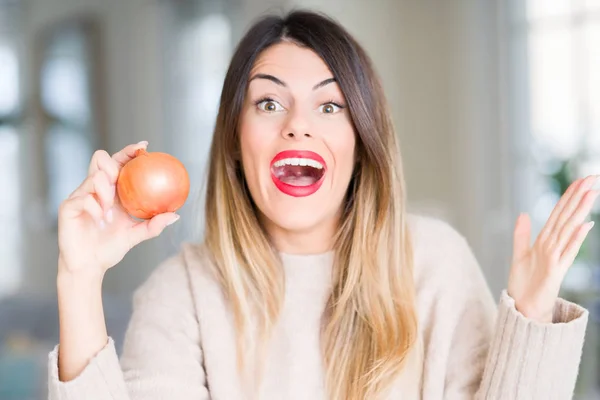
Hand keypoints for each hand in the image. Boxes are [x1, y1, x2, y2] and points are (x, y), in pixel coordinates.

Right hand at [57, 142, 179, 276]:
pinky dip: (96, 207)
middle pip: (100, 158)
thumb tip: (176, 215)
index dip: (129, 151)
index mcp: (111, 191)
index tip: (144, 147)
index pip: (118, 163)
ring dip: (106, 189)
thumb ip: (153, 225)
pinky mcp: (68, 207)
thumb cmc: (110, 248)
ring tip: (111, 207)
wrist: (89, 266)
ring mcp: (80, 196)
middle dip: (113, 161)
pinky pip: (83, 198)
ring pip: (93, 177)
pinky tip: (101, 218)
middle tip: (122, 175)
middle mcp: (95, 189)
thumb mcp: (135, 235)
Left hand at [508, 175, 598, 322]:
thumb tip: (524, 213)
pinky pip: (568, 251)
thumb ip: (522, 234)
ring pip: (570, 229)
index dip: (567, 196)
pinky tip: (585, 225)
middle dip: (579, 197)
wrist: (524, 307)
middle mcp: (554, 246)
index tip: (579, 180)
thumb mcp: (519, 254)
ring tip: (591, 193)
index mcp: (545, 241)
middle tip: (593, 177)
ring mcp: (557, 257)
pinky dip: (575, 238)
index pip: (558, 213)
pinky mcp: (556, 270)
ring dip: (580, 211)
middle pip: (567, 216)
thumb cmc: (524, 283)